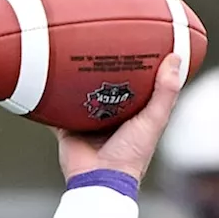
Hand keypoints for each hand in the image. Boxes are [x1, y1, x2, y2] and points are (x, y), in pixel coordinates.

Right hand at [55, 52, 185, 180]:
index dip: (142, 65)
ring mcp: (89, 121)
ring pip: (82, 93)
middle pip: (108, 85)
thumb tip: (176, 57)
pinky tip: (42, 73)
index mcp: (135, 114)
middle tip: (102, 38)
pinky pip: (55, 108)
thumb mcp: (153, 120)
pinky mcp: (67, 127)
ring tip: (73, 49)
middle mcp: (112, 115)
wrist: (99, 179)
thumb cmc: (132, 153)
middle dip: (105, 67)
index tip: (142, 39)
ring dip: (78, 77)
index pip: (140, 84)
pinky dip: (49, 94)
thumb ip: (165, 92)